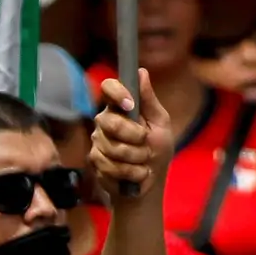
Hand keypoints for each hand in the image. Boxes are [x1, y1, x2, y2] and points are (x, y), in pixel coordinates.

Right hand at [91, 74, 172, 204]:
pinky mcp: (95, 161)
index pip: (108, 87)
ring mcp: (97, 141)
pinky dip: (131, 172)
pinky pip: (110, 166)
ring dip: (136, 158)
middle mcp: (105, 120)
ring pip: (111, 147)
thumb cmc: (158, 149)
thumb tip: (142, 72)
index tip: (130, 105)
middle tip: (146, 142)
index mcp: (121, 106)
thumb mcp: (160, 124)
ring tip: (144, 161)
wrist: (150, 182)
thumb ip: (149, 100)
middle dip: (134, 136)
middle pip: (109, 122)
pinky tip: (137, 173)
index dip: (116, 93)